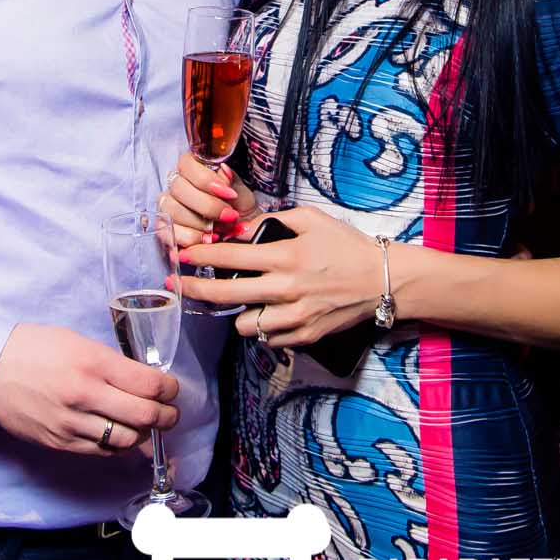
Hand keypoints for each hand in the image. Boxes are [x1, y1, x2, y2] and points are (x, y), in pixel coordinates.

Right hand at [0, 324, 178, 456]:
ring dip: (143, 434)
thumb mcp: (77, 342)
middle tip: (169, 413)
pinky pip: (101, 450)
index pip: (149, 384)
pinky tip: (119, 434)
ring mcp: (72, 422)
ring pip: (126, 439)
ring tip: (144, 425)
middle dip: (166, 416)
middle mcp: (85, 395)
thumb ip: (110, 363)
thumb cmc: (32, 348)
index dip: (169, 389)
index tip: (171, 389)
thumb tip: (141, 381)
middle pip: (144, 415)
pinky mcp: (59, 442)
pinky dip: (116, 445)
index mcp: (93, 363)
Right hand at [161, 150, 251, 248]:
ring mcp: (168, 206)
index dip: (206, 181)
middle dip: (208, 206)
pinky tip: (206, 239)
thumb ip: (232, 181)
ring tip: (221, 230)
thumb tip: (225, 170)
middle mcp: (176, 184)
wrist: (240, 228)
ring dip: (200, 224)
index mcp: (192, 168)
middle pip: (178, 189)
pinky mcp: (165, 227)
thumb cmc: (237, 206)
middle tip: (229, 216)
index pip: (187, 165)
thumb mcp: (241, 192)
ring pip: (172, 211)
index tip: (229, 194)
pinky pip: (168, 232)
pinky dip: (189, 238)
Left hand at [175, 206, 384, 348]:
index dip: (201, 255)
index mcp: (286, 256)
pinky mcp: (305, 335)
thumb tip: (241, 229)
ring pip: (244, 325)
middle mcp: (287, 288)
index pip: (231, 256)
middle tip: (177, 285)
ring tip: (240, 301)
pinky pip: (268, 340)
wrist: (383, 279)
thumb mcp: (311, 219)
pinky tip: (267, 315)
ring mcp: (296, 316)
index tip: (183, 255)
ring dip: (236, 313)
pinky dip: (262, 330)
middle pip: (226, 294)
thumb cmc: (347, 246)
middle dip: (195, 289)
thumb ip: (274, 220)